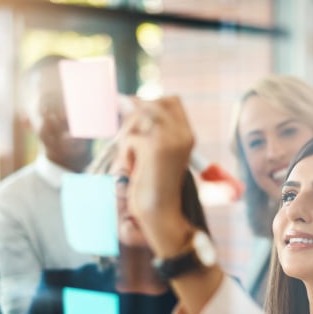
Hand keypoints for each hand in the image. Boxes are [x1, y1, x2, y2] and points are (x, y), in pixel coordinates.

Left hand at [118, 97, 194, 255]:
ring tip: (133, 160)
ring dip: (128, 138)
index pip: (170, 100)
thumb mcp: (155, 152)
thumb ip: (147, 128)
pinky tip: (134, 170)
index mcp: (187, 135)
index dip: (150, 106)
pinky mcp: (154, 147)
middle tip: (132, 145)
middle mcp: (182, 133)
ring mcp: (169, 139)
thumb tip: (125, 99)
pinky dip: (126, 154)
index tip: (138, 124)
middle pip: (151, 104)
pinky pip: (130, 138)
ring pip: (138, 118)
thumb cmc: (154, 186)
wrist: (160, 213)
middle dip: (134, 120)